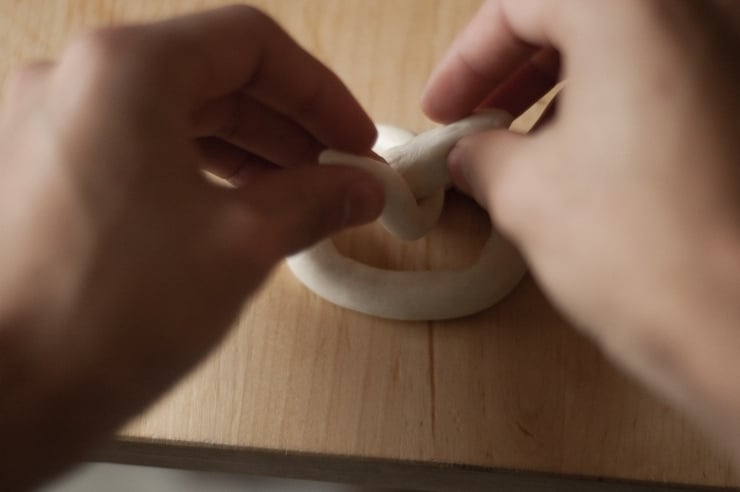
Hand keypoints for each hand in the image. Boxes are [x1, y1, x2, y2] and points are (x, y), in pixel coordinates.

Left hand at [0, 6, 382, 488]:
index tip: (352, 136)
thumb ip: (314, 201)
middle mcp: (74, 81)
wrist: (1, 398)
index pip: (251, 44)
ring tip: (295, 195)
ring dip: (246, 149)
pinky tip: (233, 209)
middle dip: (287, 126)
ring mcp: (47, 125)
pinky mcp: (39, 171)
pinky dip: (196, 169)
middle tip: (336, 171)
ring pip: (174, 112)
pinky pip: (137, 147)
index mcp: (125, 71)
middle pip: (212, 74)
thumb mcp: (240, 245)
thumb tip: (358, 189)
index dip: (319, 91)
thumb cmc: (98, 317)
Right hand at [423, 0, 739, 457]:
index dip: (466, 61)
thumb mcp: (524, 192)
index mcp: (632, 7)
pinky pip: (668, 83)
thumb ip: (480, 154)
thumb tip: (471, 151)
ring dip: (564, 88)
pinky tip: (589, 161)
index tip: (444, 105)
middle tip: (477, 118)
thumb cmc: (650, 254)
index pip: (519, 5)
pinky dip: (616, 107)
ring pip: (625, 50)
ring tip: (525, 147)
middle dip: (514, 70)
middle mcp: (700, 15)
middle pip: (578, 17)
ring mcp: (734, 60)